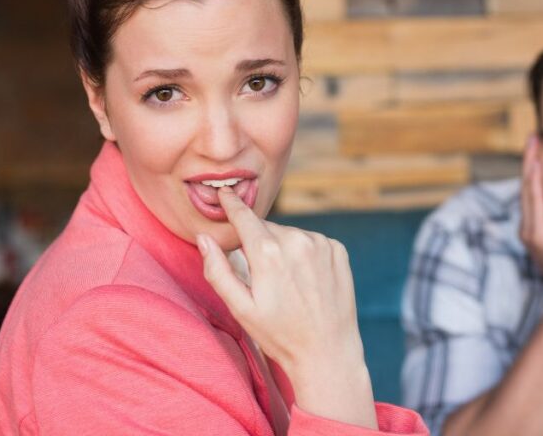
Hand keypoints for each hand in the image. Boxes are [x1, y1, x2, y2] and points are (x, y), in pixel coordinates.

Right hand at [199, 188, 376, 427]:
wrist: (327, 350)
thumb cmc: (279, 333)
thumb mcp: (240, 307)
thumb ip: (218, 270)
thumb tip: (204, 238)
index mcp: (268, 253)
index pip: (244, 217)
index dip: (232, 204)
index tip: (225, 191)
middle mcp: (297, 240)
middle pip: (267, 229)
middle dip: (259, 243)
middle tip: (262, 278)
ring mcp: (321, 243)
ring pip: (290, 235)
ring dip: (283, 249)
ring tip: (287, 284)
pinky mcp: (338, 249)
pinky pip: (312, 242)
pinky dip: (305, 253)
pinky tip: (306, 281)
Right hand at [520, 135, 542, 303]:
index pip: (539, 190)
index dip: (539, 166)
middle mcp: (532, 227)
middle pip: (529, 186)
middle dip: (530, 159)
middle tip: (535, 134)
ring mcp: (533, 233)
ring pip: (528, 191)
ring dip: (529, 165)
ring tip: (532, 143)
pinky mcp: (538, 238)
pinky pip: (535, 205)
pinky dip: (535, 184)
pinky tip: (537, 168)